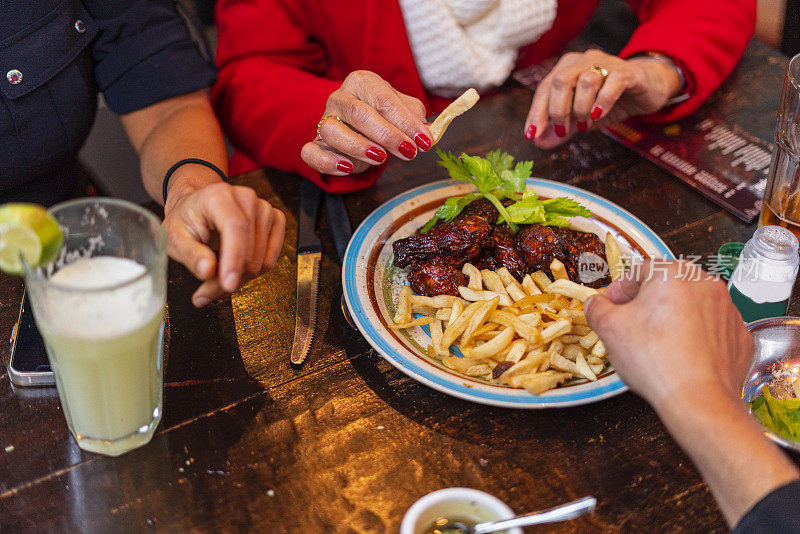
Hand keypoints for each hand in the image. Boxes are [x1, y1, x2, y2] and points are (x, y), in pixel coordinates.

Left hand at [163, 174, 285, 306]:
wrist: (198, 207)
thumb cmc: (186, 220)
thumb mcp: (174, 238)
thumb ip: (190, 254)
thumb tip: (208, 270)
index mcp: (219, 196)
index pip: (235, 228)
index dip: (234, 258)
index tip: (228, 284)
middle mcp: (246, 199)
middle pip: (249, 252)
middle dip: (228, 280)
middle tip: (204, 292)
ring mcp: (264, 209)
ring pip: (261, 262)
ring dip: (238, 279)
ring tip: (215, 278)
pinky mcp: (275, 221)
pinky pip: (269, 260)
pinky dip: (252, 274)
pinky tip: (233, 270)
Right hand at [301, 71, 431, 175]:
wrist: (359, 126)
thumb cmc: (383, 115)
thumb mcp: (404, 111)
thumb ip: (416, 119)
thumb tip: (428, 132)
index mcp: (362, 82)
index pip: (383, 99)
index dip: (405, 122)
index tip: (424, 141)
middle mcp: (340, 97)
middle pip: (359, 113)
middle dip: (387, 135)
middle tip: (409, 152)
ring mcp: (324, 120)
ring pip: (333, 131)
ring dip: (358, 146)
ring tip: (381, 158)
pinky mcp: (315, 143)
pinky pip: (310, 152)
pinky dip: (327, 162)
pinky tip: (347, 168)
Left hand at [524, 49, 681, 148]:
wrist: (646, 88)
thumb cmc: (609, 100)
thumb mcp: (581, 118)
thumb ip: (561, 129)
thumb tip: (538, 142)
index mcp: (566, 69)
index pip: (544, 88)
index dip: (536, 112)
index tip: (532, 134)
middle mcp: (583, 61)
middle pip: (561, 80)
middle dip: (558, 110)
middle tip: (563, 131)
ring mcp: (606, 63)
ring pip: (586, 81)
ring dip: (581, 108)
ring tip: (585, 124)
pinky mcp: (627, 72)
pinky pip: (613, 82)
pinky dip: (603, 101)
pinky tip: (599, 115)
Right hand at [584, 260, 752, 409]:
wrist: (698, 399)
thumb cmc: (655, 360)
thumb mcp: (609, 329)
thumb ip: (597, 308)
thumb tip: (596, 304)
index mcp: (673, 274)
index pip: (639, 271)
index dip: (619, 289)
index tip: (610, 305)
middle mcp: (706, 284)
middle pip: (668, 286)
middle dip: (647, 302)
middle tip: (631, 323)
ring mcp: (728, 310)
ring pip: (692, 305)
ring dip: (673, 317)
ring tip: (657, 343)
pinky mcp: (740, 335)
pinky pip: (712, 328)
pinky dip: (697, 336)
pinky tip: (682, 355)